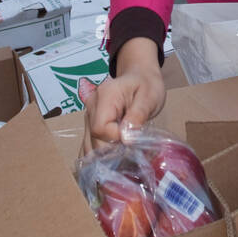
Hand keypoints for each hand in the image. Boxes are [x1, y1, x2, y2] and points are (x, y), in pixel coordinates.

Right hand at [81, 37, 164, 152]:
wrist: (140, 77)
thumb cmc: (147, 85)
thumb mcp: (149, 97)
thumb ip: (138, 115)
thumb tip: (126, 138)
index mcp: (105, 96)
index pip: (101, 128)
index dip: (117, 139)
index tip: (133, 139)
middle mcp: (91, 106)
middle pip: (93, 140)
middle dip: (113, 151)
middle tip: (132, 151)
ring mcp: (88, 116)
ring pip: (88, 146)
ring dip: (106, 156)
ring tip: (125, 156)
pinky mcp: (90, 124)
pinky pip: (89, 145)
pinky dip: (100, 156)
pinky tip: (113, 158)